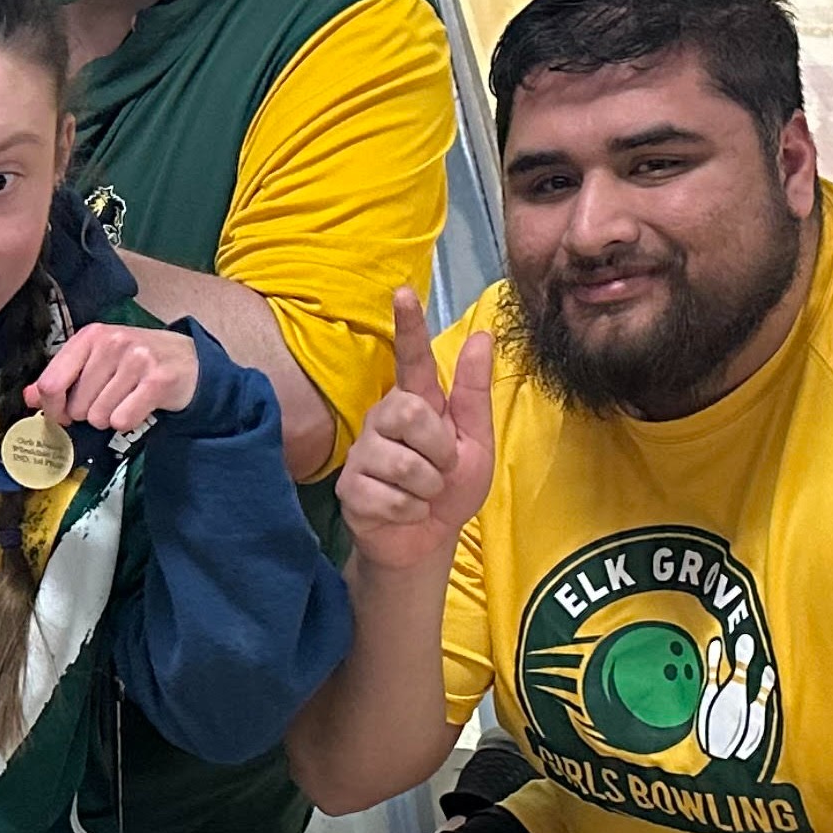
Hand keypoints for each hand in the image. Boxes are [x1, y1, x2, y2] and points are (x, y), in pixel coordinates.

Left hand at [23, 324, 200, 434]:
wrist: (187, 361)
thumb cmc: (135, 362)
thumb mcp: (96, 361)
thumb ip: (62, 377)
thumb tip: (29, 397)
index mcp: (90, 336)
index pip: (51, 383)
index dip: (53, 408)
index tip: (64, 414)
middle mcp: (112, 342)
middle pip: (76, 406)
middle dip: (89, 413)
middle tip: (108, 400)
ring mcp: (136, 359)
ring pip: (100, 416)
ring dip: (110, 418)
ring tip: (125, 400)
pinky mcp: (157, 381)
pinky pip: (123, 419)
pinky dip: (129, 421)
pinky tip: (139, 405)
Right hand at [335, 288, 493, 571]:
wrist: (426, 540)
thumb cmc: (449, 488)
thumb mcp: (475, 442)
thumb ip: (474, 394)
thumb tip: (482, 336)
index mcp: (415, 404)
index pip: (411, 359)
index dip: (408, 327)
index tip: (403, 292)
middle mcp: (382, 420)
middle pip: (410, 413)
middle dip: (439, 450)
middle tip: (441, 471)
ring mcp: (362, 454)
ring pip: (405, 463)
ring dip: (428, 488)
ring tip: (422, 495)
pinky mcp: (350, 489)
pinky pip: (393, 497)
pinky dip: (412, 512)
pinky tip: (405, 513)